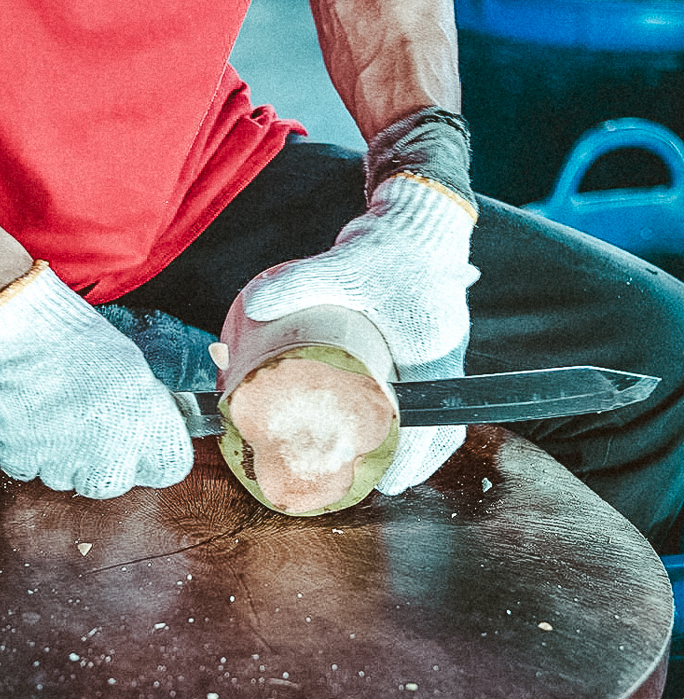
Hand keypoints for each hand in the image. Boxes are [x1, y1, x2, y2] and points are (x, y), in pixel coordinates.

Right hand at [0, 263, 192, 497]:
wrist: (22, 335)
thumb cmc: (79, 344)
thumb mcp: (134, 371)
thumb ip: (146, 409)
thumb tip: (148, 422)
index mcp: (148, 430)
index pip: (169, 468)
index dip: (156, 455)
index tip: (146, 443)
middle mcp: (111, 459)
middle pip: (113, 482)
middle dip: (104, 460)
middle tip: (92, 424)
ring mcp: (65, 466)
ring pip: (68, 476)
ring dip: (64, 453)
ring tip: (57, 411)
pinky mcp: (24, 464)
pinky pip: (30, 466)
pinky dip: (29, 448)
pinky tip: (32, 416)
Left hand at [240, 176, 478, 492]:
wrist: (419, 218)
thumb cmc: (391, 245)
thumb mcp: (345, 265)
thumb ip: (301, 282)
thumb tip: (253, 304)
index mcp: (434, 352)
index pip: (437, 420)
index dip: (416, 459)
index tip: (390, 480)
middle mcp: (445, 358)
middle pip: (443, 426)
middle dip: (415, 460)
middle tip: (380, 478)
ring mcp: (441, 352)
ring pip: (440, 411)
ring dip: (417, 442)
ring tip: (382, 458)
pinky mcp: (430, 343)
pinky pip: (431, 391)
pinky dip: (414, 414)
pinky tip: (385, 417)